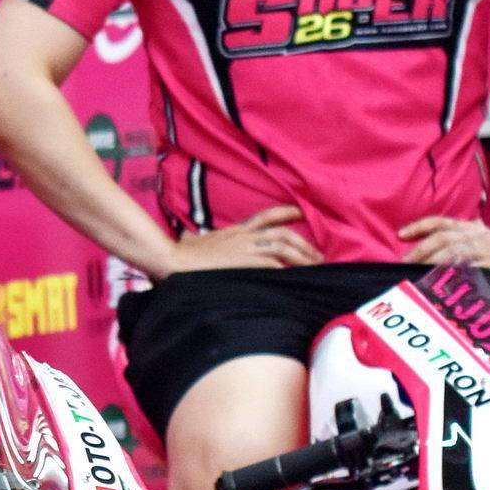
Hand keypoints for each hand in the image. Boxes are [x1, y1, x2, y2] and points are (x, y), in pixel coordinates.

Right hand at [157, 204, 321, 271]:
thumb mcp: (195, 242)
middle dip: (303, 243)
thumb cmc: (179, 254)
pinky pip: (273, 265)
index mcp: (235, 231)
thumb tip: (191, 239)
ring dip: (302, 256)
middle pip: (282, 233)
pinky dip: (287, 270)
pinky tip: (296, 277)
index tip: (301, 213)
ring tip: (314, 267)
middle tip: (317, 255)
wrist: (172, 259)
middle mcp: (243, 236)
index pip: (266, 216)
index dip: (286, 212)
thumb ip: (201, 240)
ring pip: (283, 247)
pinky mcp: (243, 263)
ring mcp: (244, 249)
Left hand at [403, 214, 489, 273]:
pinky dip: (463, 271)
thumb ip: (462, 245)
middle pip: (445, 237)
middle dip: (422, 249)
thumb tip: (431, 256)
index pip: (444, 222)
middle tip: (405, 263)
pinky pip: (479, 266)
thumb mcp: (484, 246)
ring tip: (421, 273)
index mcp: (475, 230)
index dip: (421, 226)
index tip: (401, 234)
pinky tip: (449, 280)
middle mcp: (481, 236)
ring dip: (437, 261)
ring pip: (458, 249)